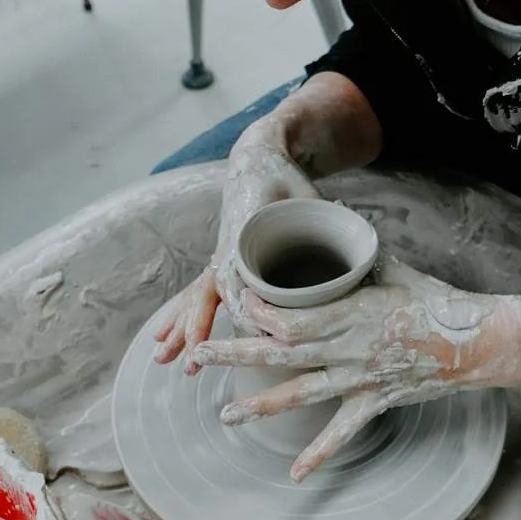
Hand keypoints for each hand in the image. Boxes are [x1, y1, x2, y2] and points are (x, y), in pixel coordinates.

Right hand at [153, 122, 317, 372]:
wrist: (259, 157)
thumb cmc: (285, 179)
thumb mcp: (308, 198)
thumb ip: (327, 224)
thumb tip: (358, 257)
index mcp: (244, 235)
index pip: (240, 283)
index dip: (245, 313)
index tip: (253, 338)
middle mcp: (227, 250)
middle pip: (207, 294)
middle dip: (197, 328)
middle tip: (191, 362)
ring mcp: (221, 257)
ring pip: (196, 297)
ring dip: (180, 328)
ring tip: (162, 358)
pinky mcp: (222, 263)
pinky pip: (198, 293)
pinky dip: (182, 316)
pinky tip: (167, 340)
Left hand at [191, 257, 520, 479]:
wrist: (475, 339)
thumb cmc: (434, 298)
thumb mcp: (390, 267)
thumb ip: (353, 257)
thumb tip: (329, 228)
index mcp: (349, 311)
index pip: (289, 316)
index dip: (255, 312)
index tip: (231, 301)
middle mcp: (347, 347)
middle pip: (279, 353)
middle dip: (235, 354)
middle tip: (197, 357)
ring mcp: (360, 378)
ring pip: (301, 393)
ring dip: (260, 405)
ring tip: (225, 416)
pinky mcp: (375, 400)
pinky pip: (343, 431)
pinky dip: (319, 454)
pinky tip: (294, 473)